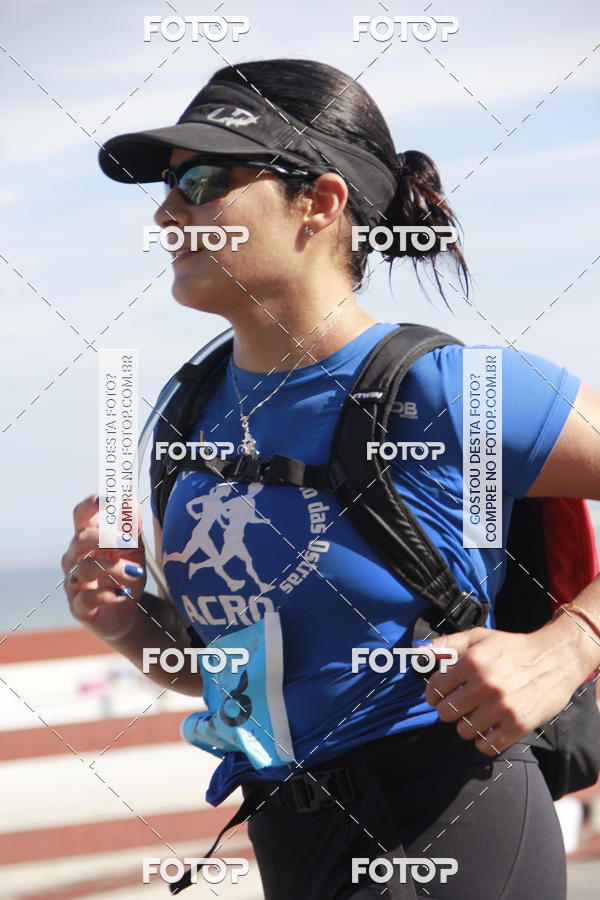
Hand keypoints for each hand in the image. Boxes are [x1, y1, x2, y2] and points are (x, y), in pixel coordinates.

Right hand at [61, 495, 146, 641]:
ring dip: (113, 568)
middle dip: (105, 537)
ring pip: (83, 569)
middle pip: (79, 538)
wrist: (127, 613)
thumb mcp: (134, 551)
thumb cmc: (125, 576)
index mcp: (88, 540)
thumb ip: (132, 529)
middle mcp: (75, 559)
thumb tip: (130, 502)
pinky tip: (122, 594)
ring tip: (135, 573)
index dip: (91, 505)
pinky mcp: (78, 608)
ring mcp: (74, 584)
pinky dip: (107, 595)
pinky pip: (86, 599)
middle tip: (129, 543)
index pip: (80, 516)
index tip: (109, 499)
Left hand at [421, 626, 578, 756]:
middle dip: (448, 709)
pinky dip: (483, 741)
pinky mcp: (518, 725)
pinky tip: (488, 728)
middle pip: (446, 712)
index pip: (435, 688)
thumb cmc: (513, 647)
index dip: (433, 693)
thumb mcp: (479, 638)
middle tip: (459, 705)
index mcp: (472, 662)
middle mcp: (485, 685)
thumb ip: (447, 644)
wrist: (555, 659)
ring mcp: (502, 707)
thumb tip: (418, 650)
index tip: (437, 696)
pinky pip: (487, 746)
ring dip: (466, 725)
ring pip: (464, 731)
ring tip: (476, 714)